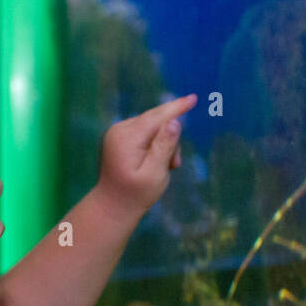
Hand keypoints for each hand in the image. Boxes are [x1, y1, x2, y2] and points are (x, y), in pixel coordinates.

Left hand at [95, 94, 197, 220]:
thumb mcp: (155, 174)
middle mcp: (119, 130)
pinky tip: (156, 162)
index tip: (193, 98)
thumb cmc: (136, 195)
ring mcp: (117, 132)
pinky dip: (154, 144)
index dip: (176, 108)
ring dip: (163, 144)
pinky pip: (143, 132)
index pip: (156, 117)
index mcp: (127, 138)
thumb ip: (164, 147)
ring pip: (151, 126)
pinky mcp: (119, 137)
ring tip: (165, 169)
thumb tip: (174, 122)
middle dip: (170, 137)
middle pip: (154, 120)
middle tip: (174, 164)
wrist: (112, 206)